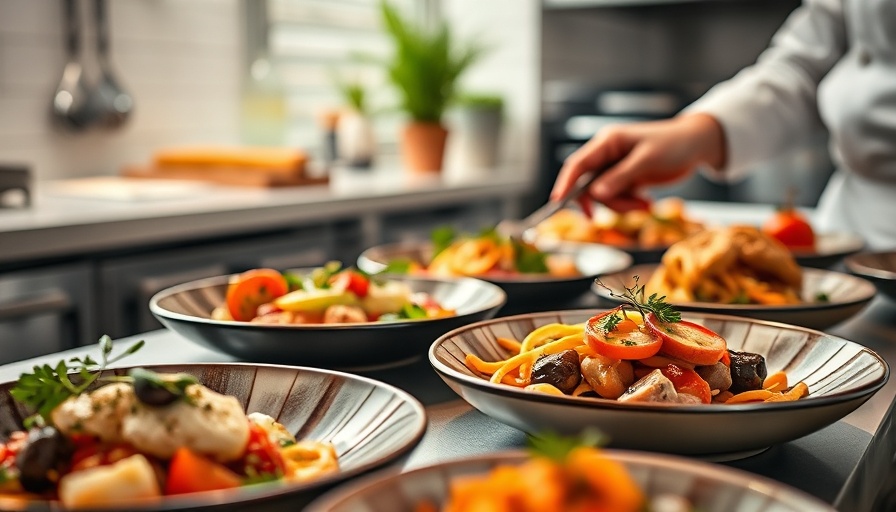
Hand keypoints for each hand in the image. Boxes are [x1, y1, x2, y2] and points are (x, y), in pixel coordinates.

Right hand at [550, 113, 725, 212]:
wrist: (696, 145)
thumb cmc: (673, 144)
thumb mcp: (647, 160)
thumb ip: (620, 177)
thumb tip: (595, 194)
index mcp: (607, 142)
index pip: (578, 164)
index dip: (565, 183)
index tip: (558, 201)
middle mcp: (606, 156)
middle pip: (588, 185)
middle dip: (606, 201)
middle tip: (630, 208)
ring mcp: (615, 169)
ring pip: (603, 196)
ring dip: (623, 206)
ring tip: (645, 204)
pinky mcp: (624, 180)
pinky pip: (617, 199)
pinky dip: (630, 205)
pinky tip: (647, 202)